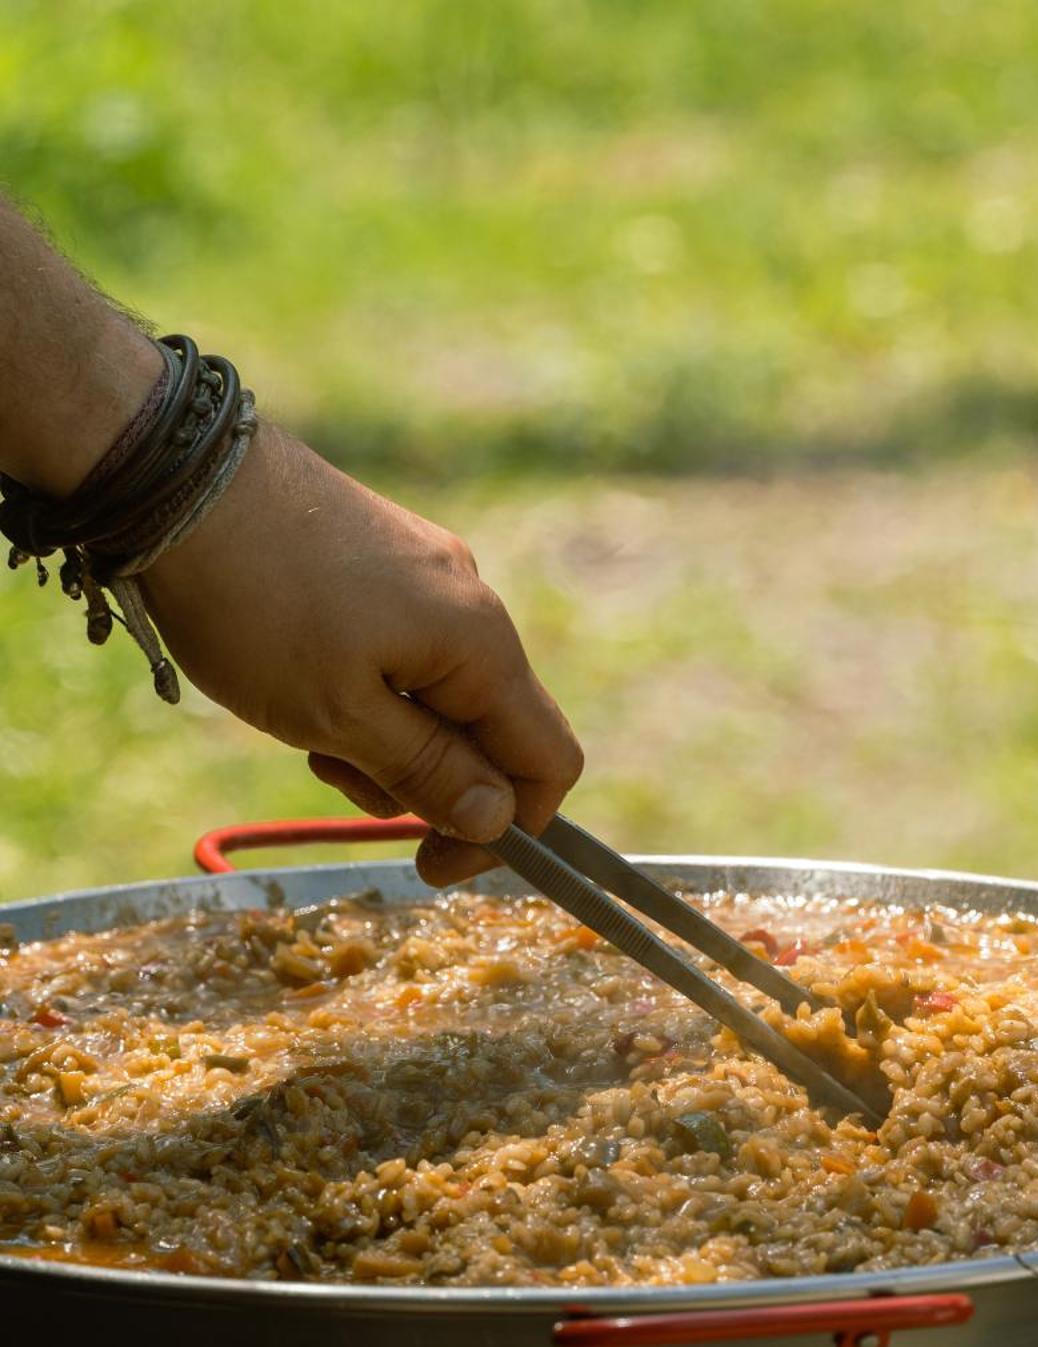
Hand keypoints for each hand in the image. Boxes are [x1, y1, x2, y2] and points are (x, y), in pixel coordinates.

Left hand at [139, 423, 582, 883]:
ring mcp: (426, 573)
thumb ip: (430, 772)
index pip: (548, 761)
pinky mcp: (381, 557)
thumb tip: (499, 819)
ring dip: (382, 737)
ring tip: (302, 724)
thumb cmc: (258, 605)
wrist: (176, 476)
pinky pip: (399, 651)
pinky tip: (294, 678)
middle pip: (488, 731)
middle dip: (424, 779)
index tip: (432, 866)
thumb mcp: (341, 717)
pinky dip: (360, 689)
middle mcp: (471, 601)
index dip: (507, 831)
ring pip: (436, 695)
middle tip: (334, 777)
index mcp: (481, 644)